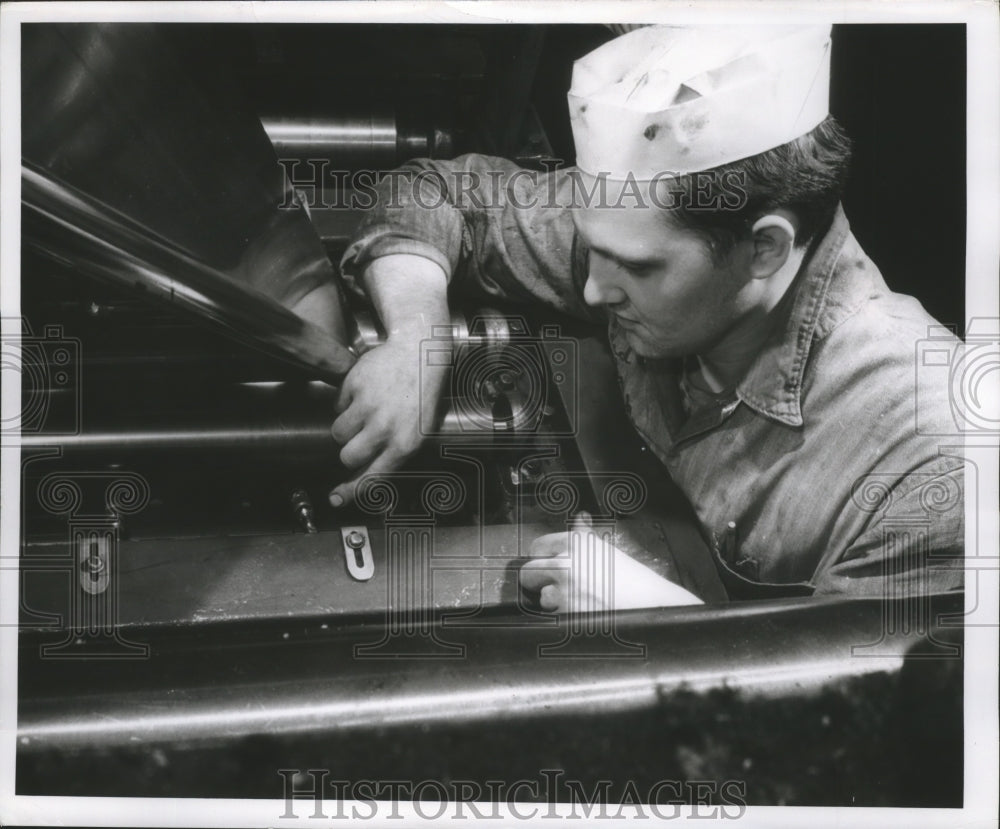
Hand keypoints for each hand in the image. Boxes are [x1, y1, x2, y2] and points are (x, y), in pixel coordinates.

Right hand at [328, 254, 450, 507]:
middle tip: (361, 438)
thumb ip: (393, 453)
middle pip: (348, 456)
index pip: (373, 477)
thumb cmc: (419, 394)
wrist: (418, 352)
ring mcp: (368, 406)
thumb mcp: (418, 430)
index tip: (335, 498)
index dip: (350, 491)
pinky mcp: (354, 386)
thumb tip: (361, 477)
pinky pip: (337, 406)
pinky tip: (365, 393)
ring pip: (338, 433)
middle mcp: (386, 427)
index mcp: (406, 443)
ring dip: (346, 427)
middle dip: (349, 451)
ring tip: (365, 413)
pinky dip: (346, 402)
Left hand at [519, 512, 702, 611]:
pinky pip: (553, 614)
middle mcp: (566, 561)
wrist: (649, 602)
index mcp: (575, 542)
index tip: (544, 563)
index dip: (540, 558)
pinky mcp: (567, 610)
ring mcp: (565, 587)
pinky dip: (564, 616)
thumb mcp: (605, 548)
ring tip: (577, 600)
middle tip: (554, 585)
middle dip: (538, 581)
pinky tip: (582, 611)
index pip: (537, 547)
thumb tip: (579, 518)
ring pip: (541, 596)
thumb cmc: (631, 577)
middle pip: (529, 572)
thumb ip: (584, 535)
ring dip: (554, 601)